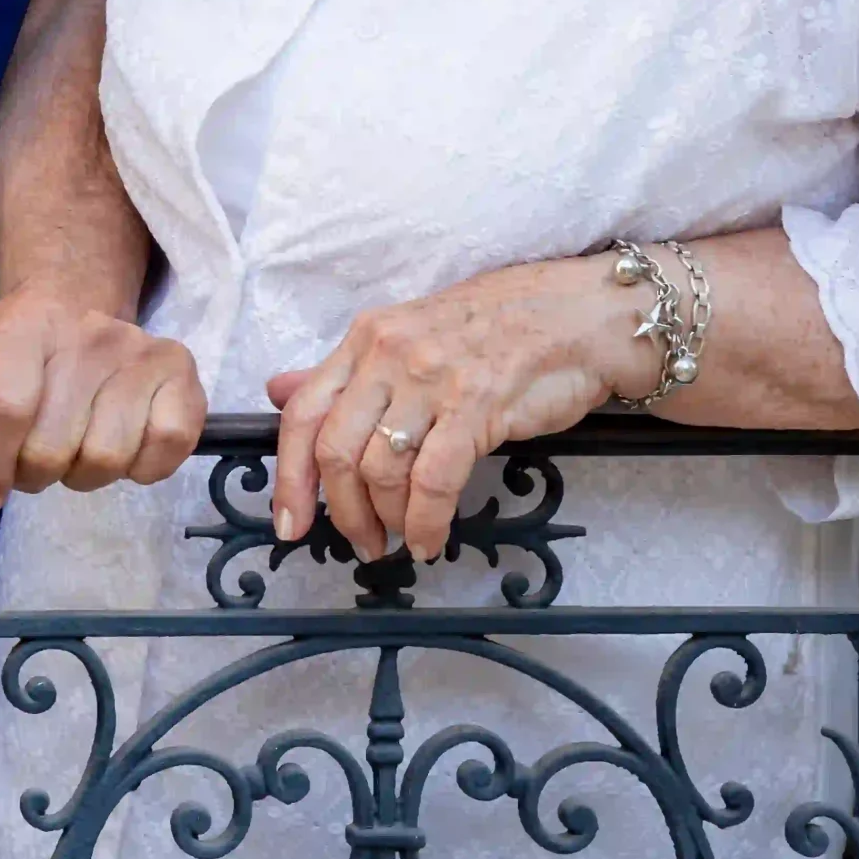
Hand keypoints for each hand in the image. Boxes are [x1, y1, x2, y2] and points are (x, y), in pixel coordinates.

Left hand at [0, 287, 205, 515]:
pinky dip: (140, 467)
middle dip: (31, 472)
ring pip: (105, 459)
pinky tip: (122, 443)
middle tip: (31, 453)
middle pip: (51, 449)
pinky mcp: (183, 376)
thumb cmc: (10, 349)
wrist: (75, 309)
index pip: (5, 405)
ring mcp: (142, 352)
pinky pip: (164, 450)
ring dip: (82, 472)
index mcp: (25, 324)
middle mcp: (90, 332)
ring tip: (74, 445)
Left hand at [267, 255, 650, 564]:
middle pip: (336, 449)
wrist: (577, 315)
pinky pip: (433, 481)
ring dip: (388, 521)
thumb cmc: (496, 328)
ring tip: (404, 538)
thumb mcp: (409, 336)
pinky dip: (426, 522)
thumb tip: (281, 391)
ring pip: (381, 470)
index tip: (289, 525)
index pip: (304, 412)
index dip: (289, 477)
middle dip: (342, 512)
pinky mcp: (475, 404)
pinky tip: (433, 538)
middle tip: (364, 543)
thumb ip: (347, 372)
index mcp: (367, 337)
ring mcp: (431, 377)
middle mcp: (389, 352)